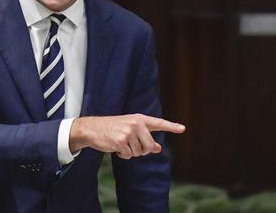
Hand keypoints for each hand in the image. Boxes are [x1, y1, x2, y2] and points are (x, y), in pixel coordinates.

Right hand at [69, 114, 184, 158]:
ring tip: (120, 143)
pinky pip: (128, 155)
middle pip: (149, 146)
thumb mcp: (130, 130)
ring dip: (130, 152)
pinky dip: (122, 155)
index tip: (182, 129)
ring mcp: (128, 132)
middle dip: (141, 150)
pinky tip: (115, 147)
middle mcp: (136, 124)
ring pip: (139, 152)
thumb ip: (145, 138)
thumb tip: (158, 148)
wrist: (93, 128)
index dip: (171, 126)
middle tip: (130, 145)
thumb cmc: (113, 129)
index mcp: (139, 119)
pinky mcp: (120, 141)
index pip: (158, 123)